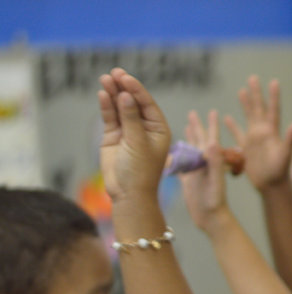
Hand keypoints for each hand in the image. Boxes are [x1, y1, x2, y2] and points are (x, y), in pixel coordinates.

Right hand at [98, 68, 171, 202]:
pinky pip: (110, 117)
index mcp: (159, 129)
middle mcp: (145, 127)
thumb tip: (126, 95)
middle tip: (115, 72)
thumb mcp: (138, 142)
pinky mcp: (114, 135)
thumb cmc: (140, 171)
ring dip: (114, 93)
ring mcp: (128, 130)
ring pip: (120, 107)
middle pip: (133, 102)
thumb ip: (131, 118)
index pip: (148, 104)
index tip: (126, 78)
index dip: (137, 90)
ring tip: (105, 79)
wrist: (127, 192)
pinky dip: (107, 106)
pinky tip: (103, 94)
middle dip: (125, 87)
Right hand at [180, 110, 228, 230]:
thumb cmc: (215, 202)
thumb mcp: (215, 181)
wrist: (211, 219)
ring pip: (191, 150)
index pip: (212, 137)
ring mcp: (196, 171)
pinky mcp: (188, 180)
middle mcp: (204, 163)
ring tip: (186, 126)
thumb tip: (212, 142)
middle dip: (197, 126)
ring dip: (189, 137)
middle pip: (200, 139)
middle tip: (192, 113)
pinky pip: (181, 164)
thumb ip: (215, 162)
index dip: (211, 124)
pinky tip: (173, 150)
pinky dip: (177, 155)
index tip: (211, 111)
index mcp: (212, 160)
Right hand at [225, 76, 291, 190]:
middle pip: (258, 108)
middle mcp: (263, 132)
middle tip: (253, 77)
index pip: (273, 110)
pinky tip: (225, 117)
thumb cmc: (281, 171)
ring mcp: (254, 139)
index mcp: (272, 132)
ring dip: (245, 105)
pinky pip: (237, 134)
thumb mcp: (286, 154)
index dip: (273, 96)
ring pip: (248, 117)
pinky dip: (232, 126)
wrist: (272, 186)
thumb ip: (291, 139)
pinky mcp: (246, 148)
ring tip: (242, 91)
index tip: (274, 81)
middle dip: (256, 93)